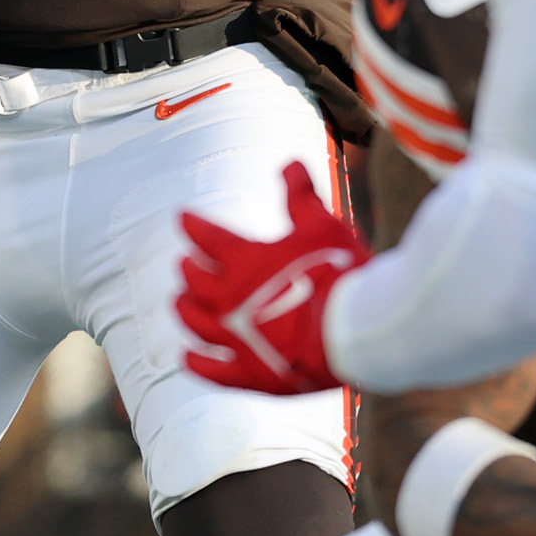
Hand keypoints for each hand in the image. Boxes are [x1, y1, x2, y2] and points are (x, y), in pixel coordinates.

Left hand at [177, 161, 368, 395]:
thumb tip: (288, 162)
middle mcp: (229, 298)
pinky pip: (211, 371)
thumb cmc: (339, 272)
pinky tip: (188, 358)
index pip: (206, 236)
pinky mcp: (250, 373)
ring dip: (185, 310)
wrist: (356, 330)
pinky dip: (196, 363)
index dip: (192, 224)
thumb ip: (301, 195)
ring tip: (180, 303)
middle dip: (188, 269)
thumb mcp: (322, 225)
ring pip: (195, 322)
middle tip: (185, 264)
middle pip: (195, 281)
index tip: (182, 217)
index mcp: (244, 259)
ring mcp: (237, 338)